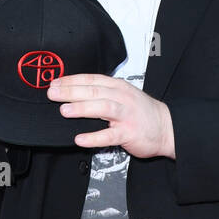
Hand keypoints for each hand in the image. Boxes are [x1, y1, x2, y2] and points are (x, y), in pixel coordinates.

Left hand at [47, 74, 174, 158]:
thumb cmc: (141, 113)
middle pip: (94, 91)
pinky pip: (110, 135)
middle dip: (71, 91)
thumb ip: (102, 94)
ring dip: (82, 108)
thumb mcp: (123, 96)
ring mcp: (126, 115)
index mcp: (118, 87)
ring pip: (102, 107)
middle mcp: (122, 98)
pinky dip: (94, 137)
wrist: (166, 127)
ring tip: (64, 111)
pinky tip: (80, 139)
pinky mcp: (129, 133)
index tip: (54, 82)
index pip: (91, 80)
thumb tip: (74, 93)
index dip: (71, 80)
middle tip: (53, 94)